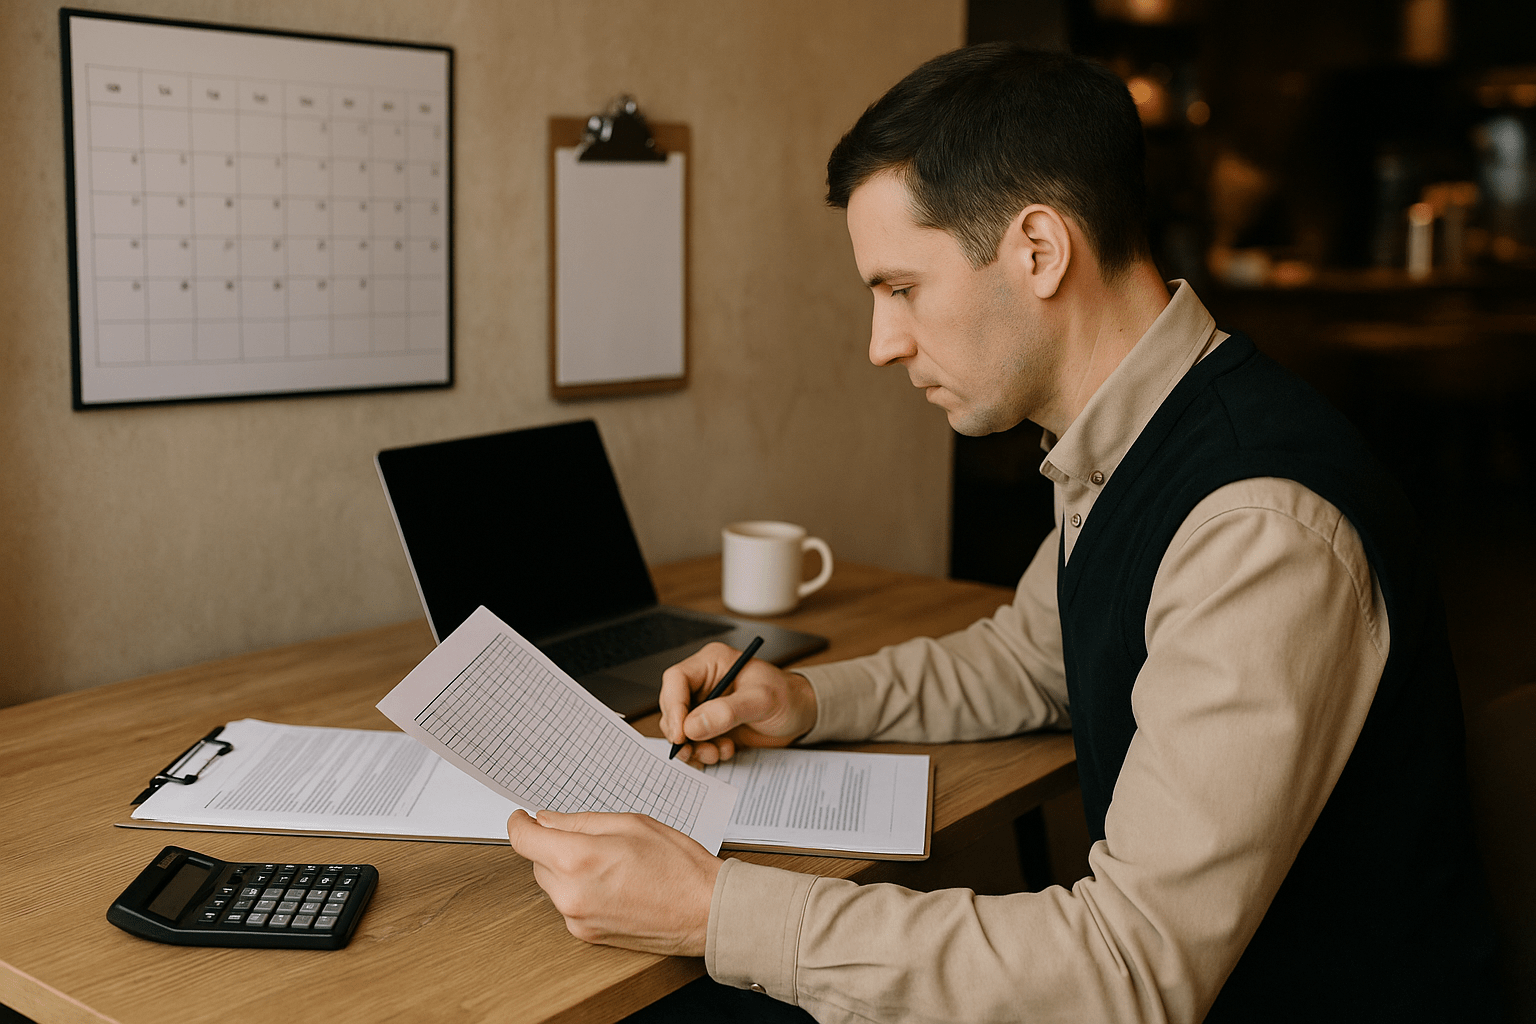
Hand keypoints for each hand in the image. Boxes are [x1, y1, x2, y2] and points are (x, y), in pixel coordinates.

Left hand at [506, 809, 720, 955]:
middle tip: (591, 838)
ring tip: (610, 862)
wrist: (705, 911)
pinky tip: (612, 882)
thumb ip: (580, 821)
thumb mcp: (630, 823)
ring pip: (551, 883)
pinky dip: (580, 889)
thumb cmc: (678, 866)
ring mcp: (577, 919)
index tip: (522, 817)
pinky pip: (568, 904)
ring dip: (566, 868)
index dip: (519, 823)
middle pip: (537, 861)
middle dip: (553, 844)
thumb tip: (547, 820)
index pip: (523, 840)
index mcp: (578, 859)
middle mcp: (570, 894)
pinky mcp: (586, 935)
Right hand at [659, 641, 817, 764]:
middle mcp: (704, 684)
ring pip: (680, 730)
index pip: (676, 680)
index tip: (680, 733)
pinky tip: (724, 752)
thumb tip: (692, 726)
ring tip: (716, 753)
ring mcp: (705, 707)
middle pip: (672, 708)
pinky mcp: (710, 728)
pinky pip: (692, 744)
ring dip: (693, 748)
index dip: (673, 706)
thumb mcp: (762, 700)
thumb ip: (727, 712)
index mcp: (712, 663)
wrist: (801, 716)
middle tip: (694, 750)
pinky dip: (702, 754)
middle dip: (681, 734)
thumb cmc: (787, 697)